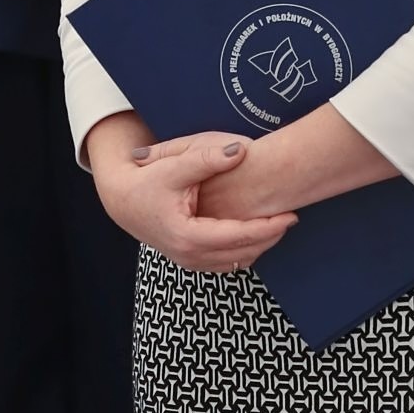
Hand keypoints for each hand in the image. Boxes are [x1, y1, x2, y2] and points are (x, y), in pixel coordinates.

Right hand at [93, 133, 296, 273]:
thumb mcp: (173, 166)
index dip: (268, 227)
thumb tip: (240, 150)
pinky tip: (256, 232)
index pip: (240, 237)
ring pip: (237, 262)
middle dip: (270, 237)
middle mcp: (190, 256)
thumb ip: (207, 158)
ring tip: (278, 224)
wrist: (122, 201)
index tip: (290, 215)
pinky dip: (245, 250)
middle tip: (291, 217)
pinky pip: (227, 262)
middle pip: (244, 253)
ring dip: (260, 246)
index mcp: (188, 237)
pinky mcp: (191, 260)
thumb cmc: (146, 182)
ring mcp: (190, 262)